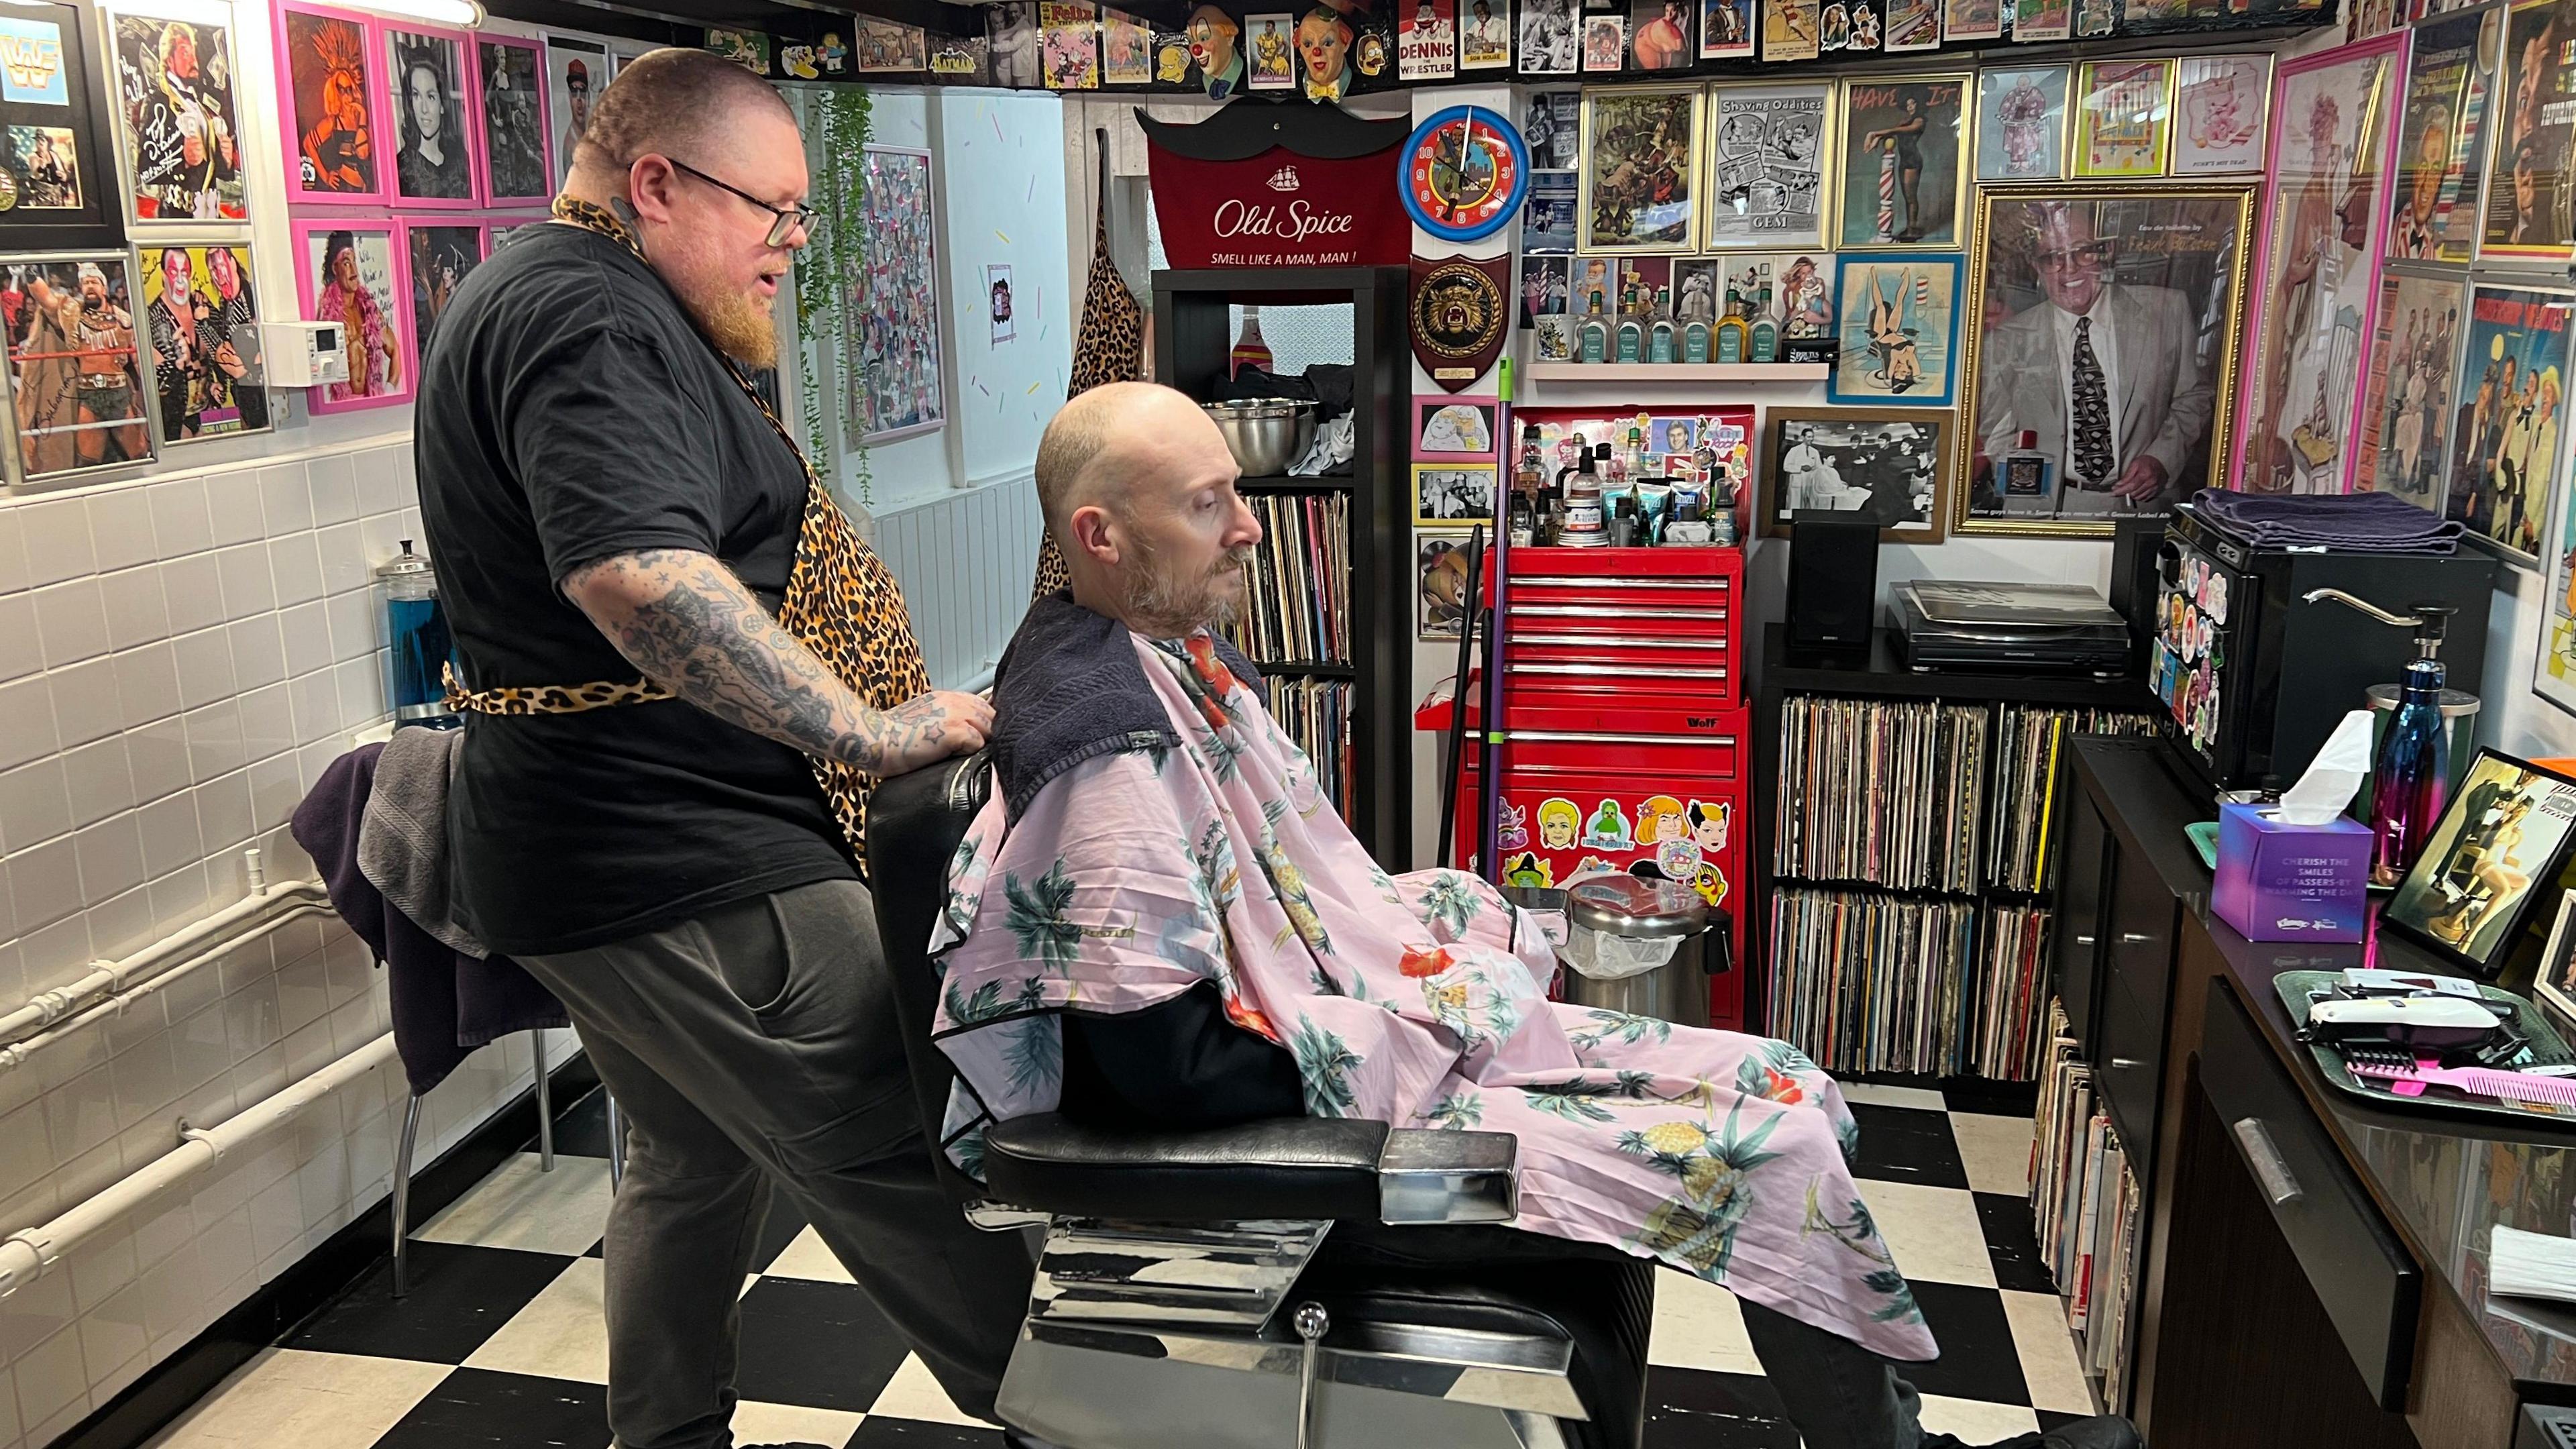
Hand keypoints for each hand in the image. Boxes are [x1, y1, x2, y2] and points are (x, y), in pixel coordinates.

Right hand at [870, 689, 994, 775]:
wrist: (875, 738)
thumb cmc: (892, 733)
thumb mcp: (922, 714)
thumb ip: (942, 716)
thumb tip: (959, 731)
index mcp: (946, 696)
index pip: (981, 704)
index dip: (983, 721)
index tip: (979, 735)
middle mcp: (954, 701)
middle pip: (990, 716)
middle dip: (987, 733)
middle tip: (973, 749)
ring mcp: (956, 715)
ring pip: (989, 728)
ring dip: (980, 742)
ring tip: (963, 754)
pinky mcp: (956, 731)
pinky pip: (978, 744)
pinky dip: (970, 753)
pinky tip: (953, 757)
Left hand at [2113, 455, 2166, 501]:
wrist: (2159, 463)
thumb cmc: (2146, 462)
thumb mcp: (2134, 464)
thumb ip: (2127, 475)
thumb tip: (2119, 485)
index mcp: (2145, 474)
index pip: (2131, 486)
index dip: (2121, 490)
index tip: (2114, 492)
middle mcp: (2151, 482)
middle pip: (2134, 493)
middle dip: (2125, 492)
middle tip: (2120, 488)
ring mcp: (2154, 488)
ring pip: (2138, 497)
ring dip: (2131, 495)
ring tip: (2129, 488)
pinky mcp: (2155, 491)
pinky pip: (2144, 499)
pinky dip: (2138, 496)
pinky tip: (2136, 490)